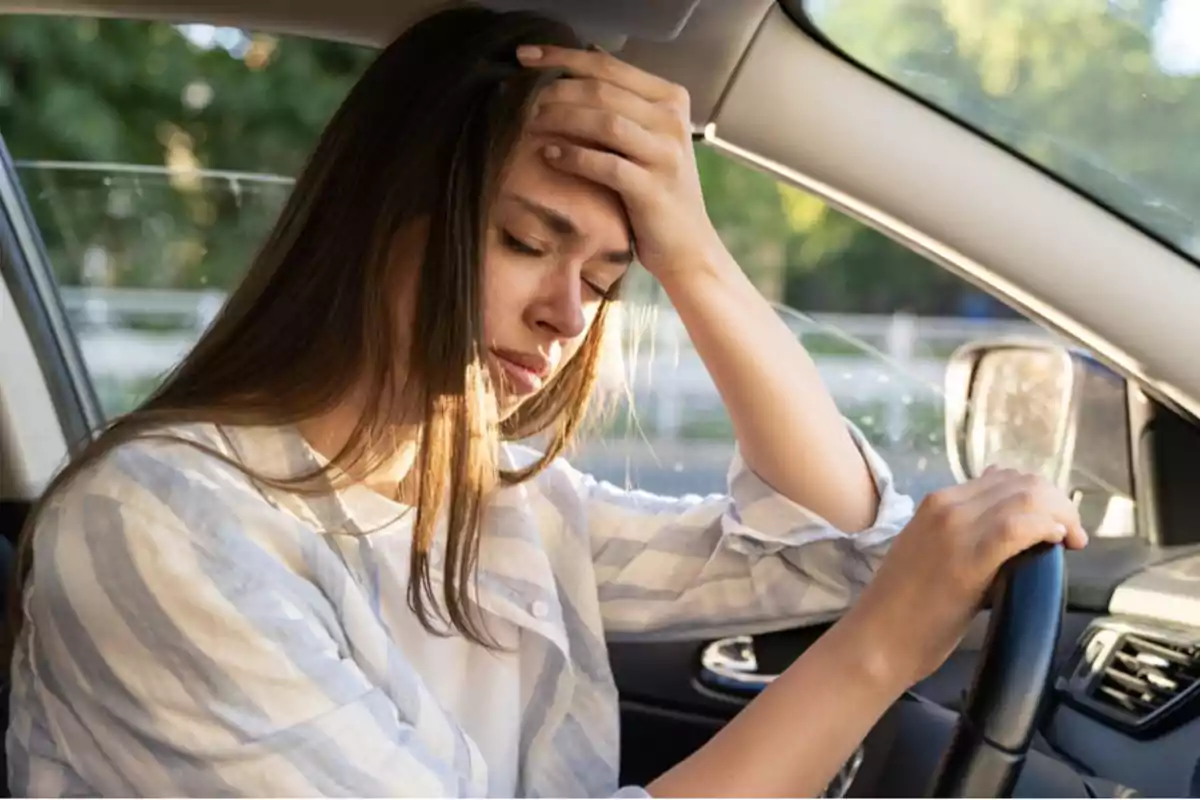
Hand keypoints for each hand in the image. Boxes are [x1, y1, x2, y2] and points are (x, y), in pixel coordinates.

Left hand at [516, 45, 727, 280]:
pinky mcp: (653, 189)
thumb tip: (585, 56)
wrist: (687, 246)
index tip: (524, 56)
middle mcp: (672, 120)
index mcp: (670, 98)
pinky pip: (607, 165)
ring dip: (561, 118)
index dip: (563, 57)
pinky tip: (549, 156)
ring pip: (605, 122)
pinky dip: (575, 158)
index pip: (610, 67)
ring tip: (528, 121)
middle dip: (554, 88)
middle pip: (603, 90)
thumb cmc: (657, 189)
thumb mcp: (647, 137)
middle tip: (516, 93)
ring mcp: (666, 154)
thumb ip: (623, 101)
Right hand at [844, 467, 1088, 687]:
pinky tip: (1057, 542)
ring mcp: (955, 528)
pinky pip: (1018, 526)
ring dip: (1060, 514)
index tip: (1055, 522)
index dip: (1040, 494)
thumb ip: (967, 536)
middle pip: (1022, 483)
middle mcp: (946, 505)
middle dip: (1058, 503)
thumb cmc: (905, 607)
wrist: (877, 638)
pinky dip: (1046, 527)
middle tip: (1070, 534)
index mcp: (937, 502)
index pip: (1003, 477)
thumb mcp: (934, 553)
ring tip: (1070, 540)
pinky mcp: (968, 558)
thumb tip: (1010, 531)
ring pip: (1026, 497)